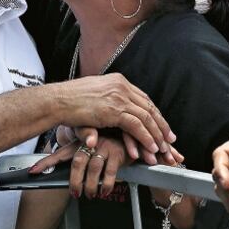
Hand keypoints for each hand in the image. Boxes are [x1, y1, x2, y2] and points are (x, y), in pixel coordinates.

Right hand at [57, 74, 176, 164]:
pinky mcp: (114, 110)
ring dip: (156, 134)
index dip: (154, 113)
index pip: (143, 98)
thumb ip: (108, 103)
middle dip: (161, 125)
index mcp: (118, 81)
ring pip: (146, 117)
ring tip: (163, 148)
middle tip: (170, 139)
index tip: (161, 125)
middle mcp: (122, 86)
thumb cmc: (71, 100)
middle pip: (149, 107)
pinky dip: (146, 138)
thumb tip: (116, 113)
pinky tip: (151, 147)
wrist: (58, 101)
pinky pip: (137, 125)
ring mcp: (119, 97)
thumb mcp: (94, 97)